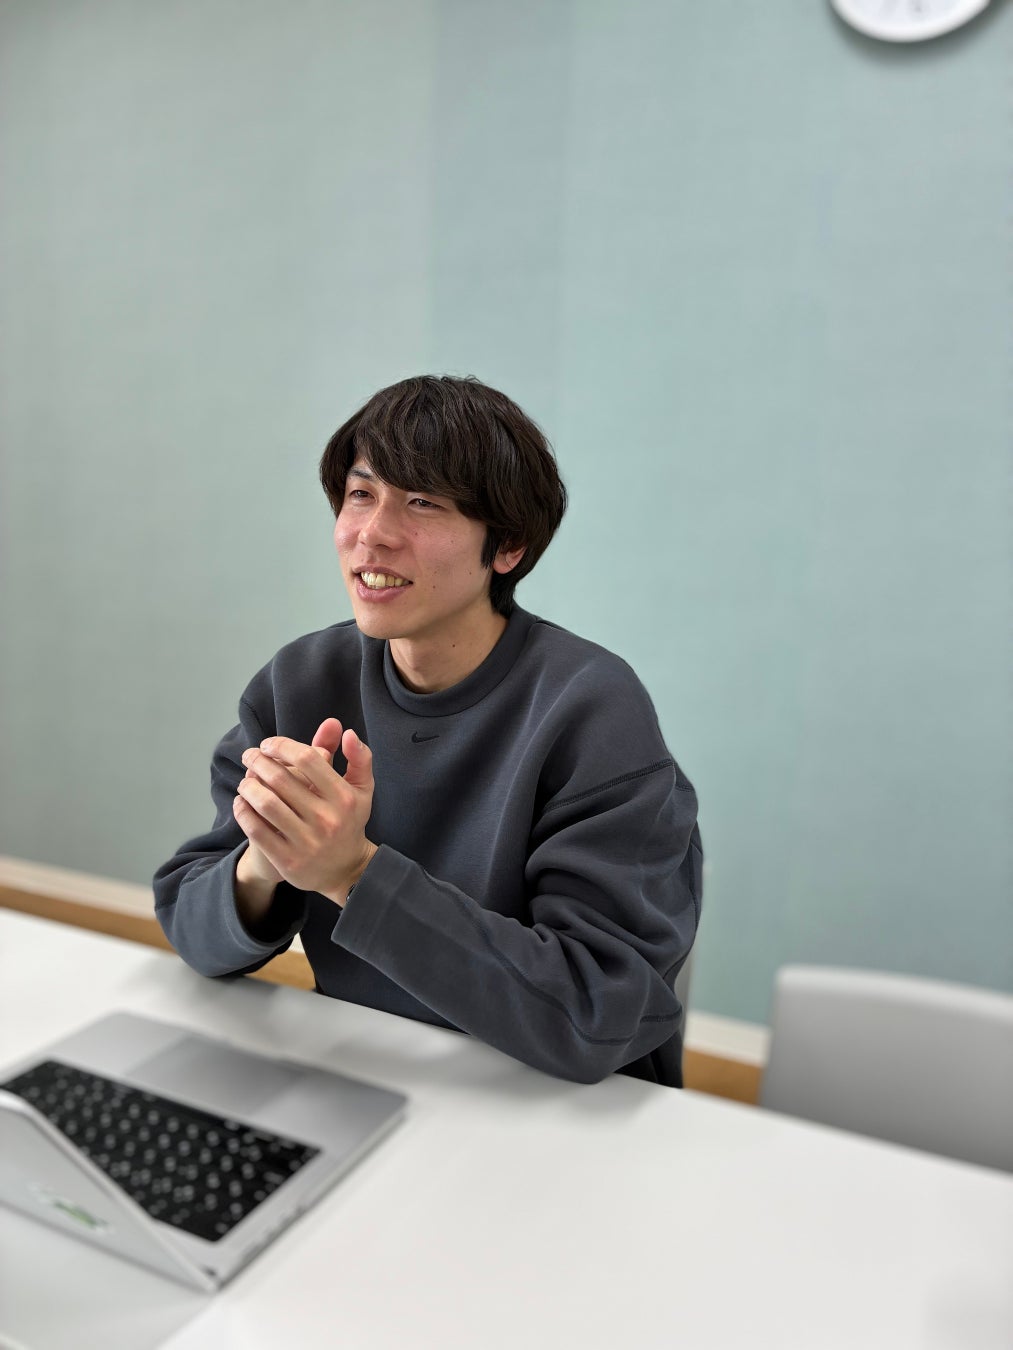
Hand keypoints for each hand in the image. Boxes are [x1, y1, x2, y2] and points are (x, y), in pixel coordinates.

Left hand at [233, 718, 376, 904]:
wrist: (346, 870)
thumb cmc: (349, 821)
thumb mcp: (361, 790)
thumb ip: (359, 758)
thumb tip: (346, 731)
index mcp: (344, 797)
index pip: (308, 759)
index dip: (283, 746)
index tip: (269, 744)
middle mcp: (326, 819)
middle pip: (281, 779)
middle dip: (258, 761)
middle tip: (249, 755)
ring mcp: (306, 841)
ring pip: (266, 804)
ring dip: (248, 786)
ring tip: (245, 779)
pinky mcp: (287, 860)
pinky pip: (256, 830)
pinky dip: (243, 812)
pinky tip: (241, 802)